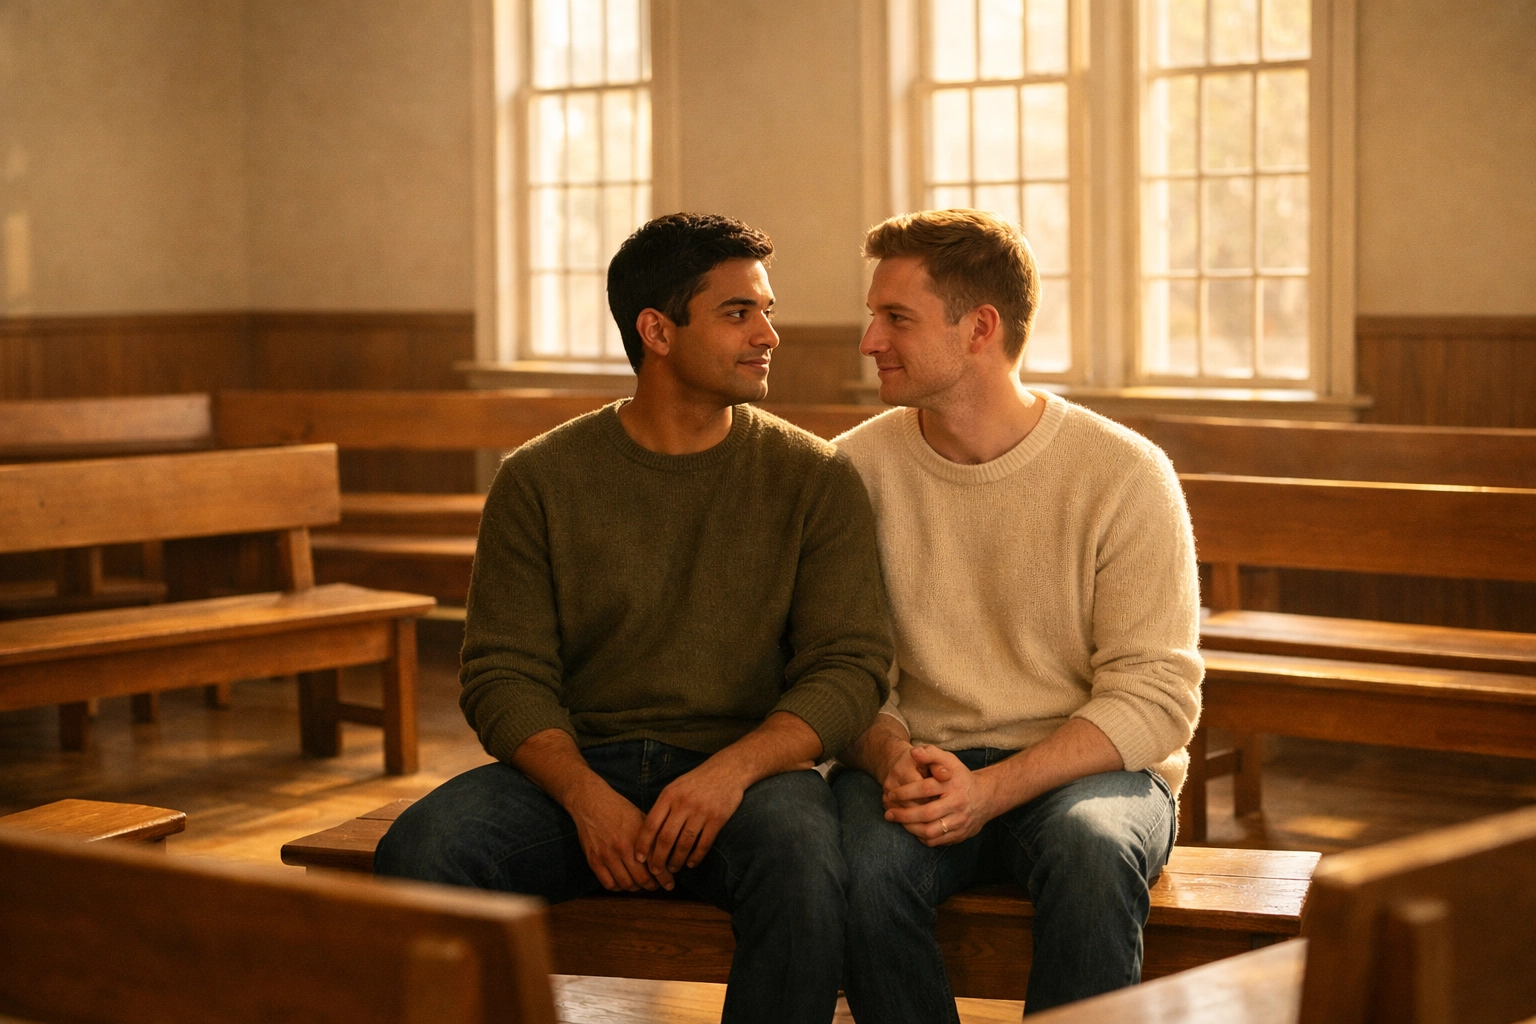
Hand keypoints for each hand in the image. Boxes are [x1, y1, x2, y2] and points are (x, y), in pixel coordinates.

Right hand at [566, 777, 674, 891]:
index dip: (664, 877)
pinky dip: (618, 887)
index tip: (669, 882)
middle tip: (657, 886)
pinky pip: (608, 883)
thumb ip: (652, 837)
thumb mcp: (640, 817)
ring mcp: (607, 855)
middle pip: (642, 879)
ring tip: (641, 885)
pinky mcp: (594, 860)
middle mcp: (623, 848)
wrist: (591, 802)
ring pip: (626, 884)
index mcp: (637, 836)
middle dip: (652, 886)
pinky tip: (623, 882)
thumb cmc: (618, 808)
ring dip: (636, 888)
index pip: (655, 864)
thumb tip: (666, 853)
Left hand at [635, 756, 747, 876]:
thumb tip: (648, 833)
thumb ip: (663, 806)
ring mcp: (701, 812)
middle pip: (665, 838)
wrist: (727, 770)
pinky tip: (691, 863)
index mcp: (669, 795)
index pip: (651, 824)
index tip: (639, 858)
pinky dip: (696, 857)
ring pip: (684, 844)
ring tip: (673, 869)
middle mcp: (683, 804)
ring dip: (676, 861)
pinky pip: (704, 844)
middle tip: (655, 871)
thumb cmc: (697, 781)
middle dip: (658, 859)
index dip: (643, 844)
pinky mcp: (718, 819)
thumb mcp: (675, 787)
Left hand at [882, 745, 997, 846]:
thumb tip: (914, 752)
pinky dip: (922, 838)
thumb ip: (931, 754)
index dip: (905, 792)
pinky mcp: (960, 835)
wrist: (986, 797)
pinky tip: (913, 830)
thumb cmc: (960, 777)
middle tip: (889, 814)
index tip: (891, 794)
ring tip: (899, 823)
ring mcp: (960, 821)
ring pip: (930, 831)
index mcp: (953, 785)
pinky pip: (937, 841)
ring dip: (911, 829)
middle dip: (904, 815)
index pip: (925, 789)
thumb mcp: (949, 761)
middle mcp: (958, 804)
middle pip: (926, 813)